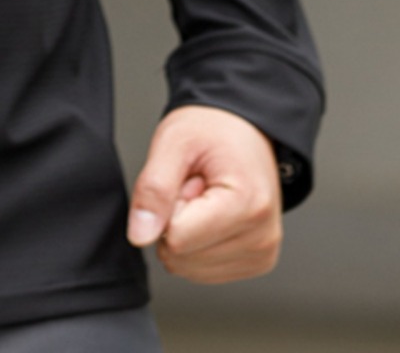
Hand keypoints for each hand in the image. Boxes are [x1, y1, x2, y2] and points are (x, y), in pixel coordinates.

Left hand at [126, 105, 281, 282]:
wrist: (244, 130)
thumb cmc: (213, 130)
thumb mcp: (173, 142)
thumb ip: (153, 188)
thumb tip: (139, 236)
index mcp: (248, 205)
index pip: (176, 238)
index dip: (169, 205)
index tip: (187, 179)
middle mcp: (261, 238)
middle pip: (181, 258)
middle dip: (175, 220)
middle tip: (194, 186)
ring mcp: (261, 255)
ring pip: (189, 269)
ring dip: (185, 232)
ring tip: (204, 196)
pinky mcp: (255, 263)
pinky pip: (202, 271)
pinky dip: (197, 243)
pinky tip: (212, 213)